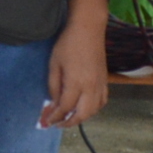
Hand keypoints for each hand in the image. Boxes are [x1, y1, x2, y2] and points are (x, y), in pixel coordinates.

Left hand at [41, 13, 108, 128]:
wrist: (88, 29)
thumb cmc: (67, 44)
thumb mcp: (54, 64)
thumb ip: (53, 86)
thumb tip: (54, 103)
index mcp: (76, 83)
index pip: (65, 108)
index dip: (55, 117)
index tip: (47, 121)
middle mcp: (90, 87)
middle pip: (82, 114)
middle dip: (68, 122)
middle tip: (57, 123)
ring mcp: (100, 84)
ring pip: (94, 110)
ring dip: (81, 117)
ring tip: (69, 117)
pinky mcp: (105, 80)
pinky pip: (102, 102)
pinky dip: (93, 109)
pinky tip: (85, 108)